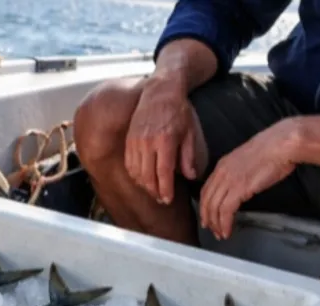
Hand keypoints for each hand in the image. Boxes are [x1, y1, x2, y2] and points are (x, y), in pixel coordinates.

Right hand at [125, 75, 200, 204]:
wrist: (160, 91)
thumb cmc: (178, 111)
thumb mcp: (189, 132)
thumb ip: (188, 156)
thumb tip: (190, 176)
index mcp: (165, 140)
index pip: (163, 173)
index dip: (165, 189)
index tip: (168, 199)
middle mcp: (148, 142)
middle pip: (148, 176)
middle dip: (155, 191)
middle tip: (162, 199)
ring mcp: (136, 141)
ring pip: (136, 172)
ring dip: (144, 185)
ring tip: (154, 191)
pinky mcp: (129, 139)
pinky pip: (129, 163)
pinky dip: (135, 174)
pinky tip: (143, 179)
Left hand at [200, 119, 301, 239]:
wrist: (282, 144)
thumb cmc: (273, 149)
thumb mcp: (248, 161)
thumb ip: (239, 172)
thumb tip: (241, 184)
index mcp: (222, 165)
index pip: (206, 189)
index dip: (205, 205)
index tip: (207, 216)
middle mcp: (222, 172)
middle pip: (206, 200)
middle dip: (207, 218)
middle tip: (212, 230)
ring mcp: (229, 180)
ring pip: (214, 208)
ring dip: (216, 224)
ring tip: (220, 234)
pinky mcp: (239, 188)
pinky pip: (226, 211)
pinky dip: (225, 224)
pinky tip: (227, 231)